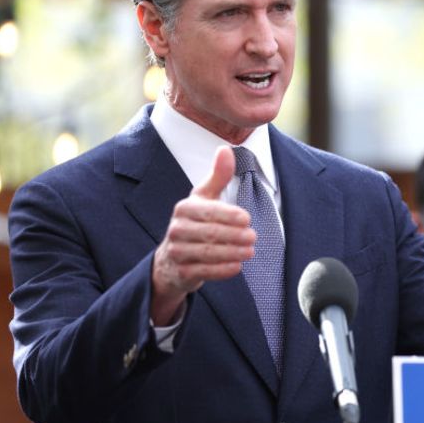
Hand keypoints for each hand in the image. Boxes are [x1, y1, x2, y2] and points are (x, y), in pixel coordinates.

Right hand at [151, 146, 255, 323]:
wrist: (170, 260)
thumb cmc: (194, 223)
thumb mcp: (203, 198)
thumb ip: (218, 176)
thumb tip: (225, 149)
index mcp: (184, 209)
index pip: (209, 211)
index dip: (229, 215)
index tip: (247, 219)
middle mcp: (177, 230)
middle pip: (210, 233)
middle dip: (234, 235)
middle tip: (253, 236)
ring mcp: (177, 252)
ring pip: (208, 253)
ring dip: (232, 252)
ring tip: (250, 250)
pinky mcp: (181, 273)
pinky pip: (204, 271)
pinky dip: (223, 269)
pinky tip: (237, 266)